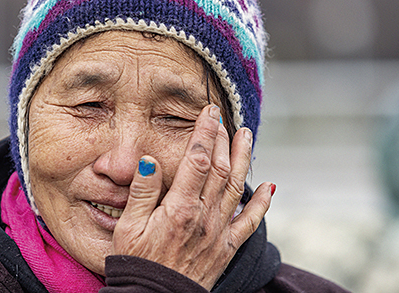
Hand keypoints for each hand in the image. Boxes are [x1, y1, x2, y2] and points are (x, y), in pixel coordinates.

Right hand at [111, 105, 273, 289]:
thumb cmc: (137, 263)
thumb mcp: (128, 227)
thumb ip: (142, 192)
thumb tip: (151, 160)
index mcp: (179, 209)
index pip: (197, 160)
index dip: (205, 133)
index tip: (209, 113)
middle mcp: (204, 217)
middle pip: (219, 168)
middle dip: (223, 140)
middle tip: (224, 120)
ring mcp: (220, 231)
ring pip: (237, 187)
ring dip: (244, 159)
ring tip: (247, 137)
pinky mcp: (228, 247)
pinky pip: (251, 222)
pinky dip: (263, 203)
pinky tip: (270, 186)